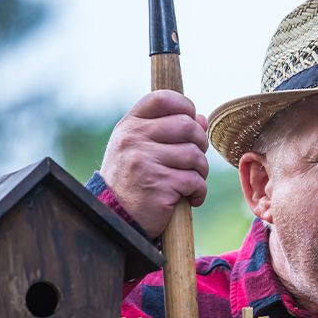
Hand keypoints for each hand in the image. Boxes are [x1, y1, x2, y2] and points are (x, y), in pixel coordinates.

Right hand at [100, 90, 208, 239]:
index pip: (162, 98)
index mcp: (130, 126)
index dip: (184, 106)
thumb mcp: (142, 148)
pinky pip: (195, 180)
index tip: (190, 122)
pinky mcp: (157, 184)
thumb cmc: (133, 180)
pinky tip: (190, 198)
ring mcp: (144, 161)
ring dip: (201, 171)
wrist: (116, 219)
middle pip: (187, 126)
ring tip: (190, 182)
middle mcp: (133, 139)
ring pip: (194, 155)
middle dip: (200, 143)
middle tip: (194, 160)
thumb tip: (201, 118)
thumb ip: (169, 130)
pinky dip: (199, 191)